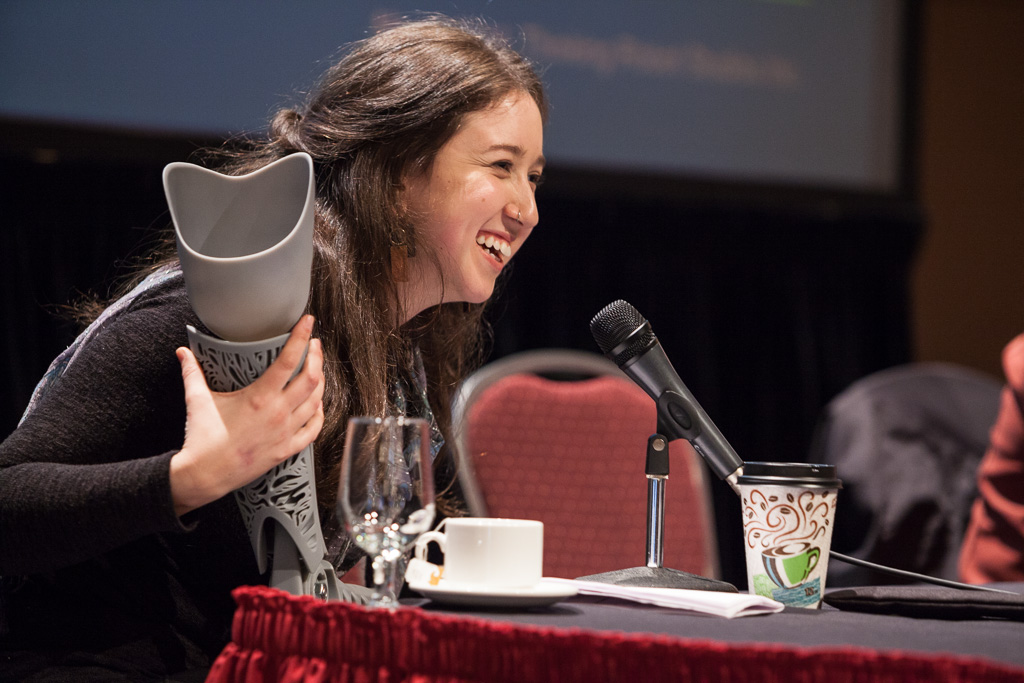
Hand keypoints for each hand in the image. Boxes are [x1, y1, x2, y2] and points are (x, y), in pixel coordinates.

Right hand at [169, 315, 324, 515]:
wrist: (204, 476)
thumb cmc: (201, 438)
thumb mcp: (197, 400)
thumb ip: (192, 372)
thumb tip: (183, 352)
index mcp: (259, 397)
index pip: (289, 360)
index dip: (302, 338)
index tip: (308, 322)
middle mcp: (278, 413)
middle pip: (311, 378)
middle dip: (317, 356)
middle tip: (314, 344)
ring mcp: (285, 432)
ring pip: (316, 401)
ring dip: (320, 382)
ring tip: (317, 369)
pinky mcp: (286, 450)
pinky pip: (313, 429)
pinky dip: (319, 414)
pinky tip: (317, 405)